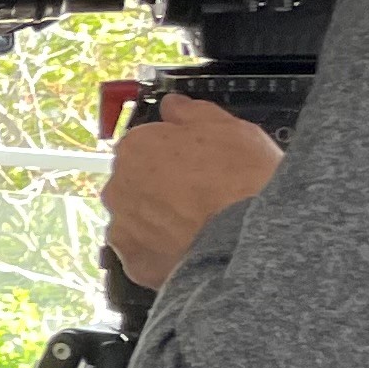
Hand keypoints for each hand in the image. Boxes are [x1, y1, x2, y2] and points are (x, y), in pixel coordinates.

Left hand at [105, 94, 283, 290]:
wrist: (250, 242)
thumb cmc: (243, 182)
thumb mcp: (230, 128)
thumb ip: (192, 112)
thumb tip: (175, 105)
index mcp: (136, 147)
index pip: (143, 146)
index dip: (172, 156)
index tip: (193, 165)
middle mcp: (119, 186)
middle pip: (136, 183)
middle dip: (162, 189)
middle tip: (201, 197)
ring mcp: (123, 227)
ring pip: (138, 220)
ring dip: (159, 222)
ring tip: (200, 227)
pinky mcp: (134, 263)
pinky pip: (145, 254)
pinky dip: (163, 253)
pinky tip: (192, 249)